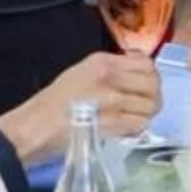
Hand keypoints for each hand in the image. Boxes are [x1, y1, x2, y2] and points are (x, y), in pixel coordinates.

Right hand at [0, 52, 161, 160]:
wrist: (37, 125)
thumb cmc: (56, 101)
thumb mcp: (82, 72)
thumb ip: (111, 70)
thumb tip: (139, 73)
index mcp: (103, 62)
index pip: (146, 63)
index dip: (151, 76)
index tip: (144, 85)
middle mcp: (110, 77)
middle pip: (153, 84)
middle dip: (153, 97)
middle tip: (144, 106)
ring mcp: (112, 100)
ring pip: (150, 105)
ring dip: (145, 114)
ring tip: (133, 118)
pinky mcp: (112, 122)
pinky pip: (140, 124)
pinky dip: (137, 128)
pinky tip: (126, 129)